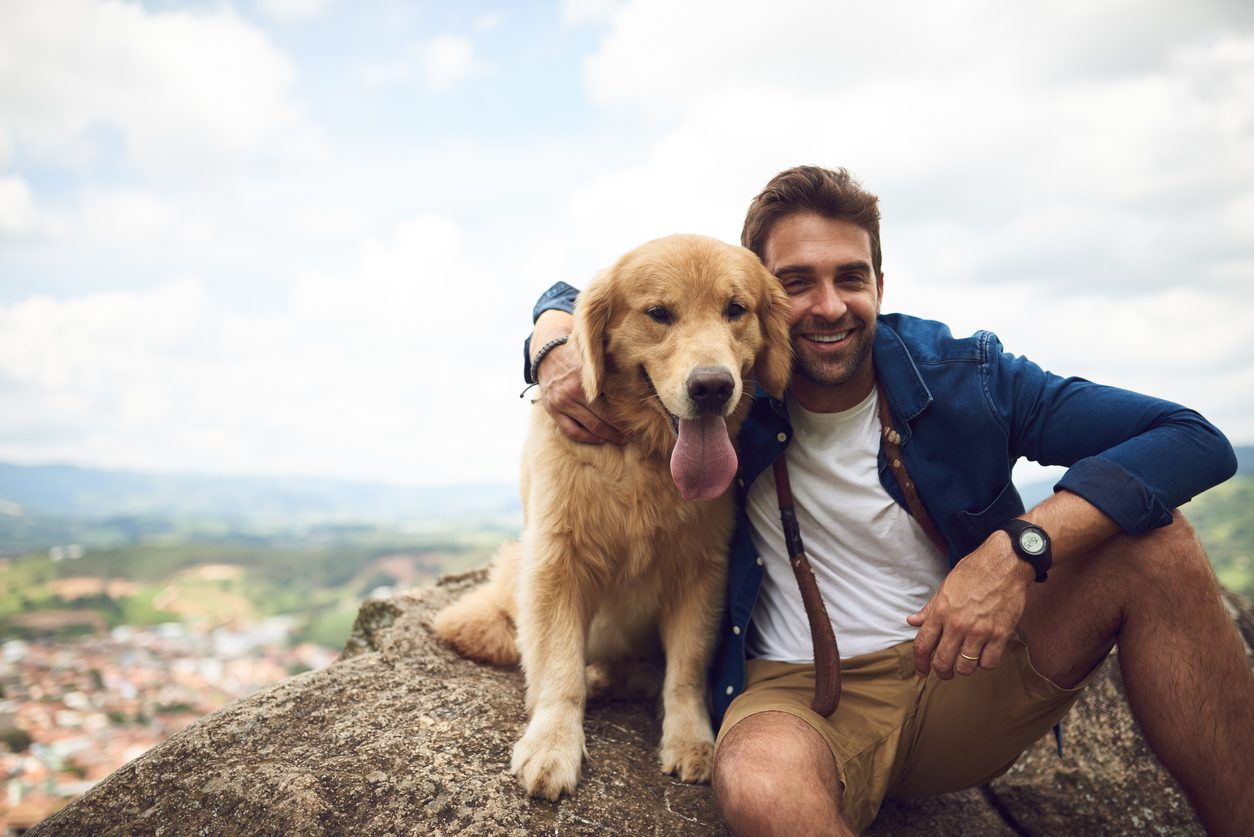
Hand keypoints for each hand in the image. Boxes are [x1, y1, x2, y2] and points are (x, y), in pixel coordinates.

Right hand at [532, 310, 626, 444]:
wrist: (546, 353)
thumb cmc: (576, 355)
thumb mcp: (592, 359)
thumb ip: (609, 371)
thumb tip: (636, 384)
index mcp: (586, 379)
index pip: (612, 403)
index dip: (627, 416)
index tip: (639, 423)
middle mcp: (573, 392)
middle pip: (603, 418)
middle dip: (621, 430)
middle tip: (635, 436)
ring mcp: (561, 403)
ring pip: (589, 427)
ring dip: (607, 436)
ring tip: (621, 439)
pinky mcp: (553, 411)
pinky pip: (571, 431)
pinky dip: (586, 438)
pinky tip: (598, 438)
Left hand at [906, 534, 1033, 678]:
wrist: (1005, 563)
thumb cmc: (974, 571)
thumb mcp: (945, 586)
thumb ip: (929, 608)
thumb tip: (912, 621)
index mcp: (940, 612)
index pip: (922, 645)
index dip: (919, 664)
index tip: (921, 672)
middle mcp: (957, 624)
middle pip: (942, 662)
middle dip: (941, 672)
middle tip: (945, 672)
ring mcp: (980, 631)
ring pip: (965, 667)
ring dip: (963, 668)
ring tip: (965, 661)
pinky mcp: (1000, 634)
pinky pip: (989, 663)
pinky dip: (984, 663)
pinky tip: (983, 655)